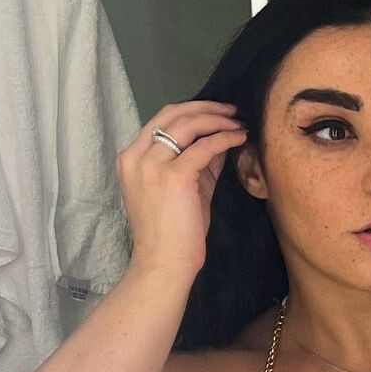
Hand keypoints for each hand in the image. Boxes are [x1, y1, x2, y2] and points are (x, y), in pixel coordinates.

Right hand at [116, 100, 248, 277]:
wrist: (163, 263)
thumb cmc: (173, 234)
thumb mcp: (184, 190)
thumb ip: (197, 163)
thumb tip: (219, 138)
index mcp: (132, 158)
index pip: (162, 120)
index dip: (192, 110)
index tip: (217, 112)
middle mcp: (137, 156)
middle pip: (173, 114)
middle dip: (207, 108)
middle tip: (232, 111)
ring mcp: (152, 164)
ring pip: (188, 124)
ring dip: (218, 119)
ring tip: (239, 123)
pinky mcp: (174, 176)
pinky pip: (204, 147)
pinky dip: (224, 138)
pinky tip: (239, 138)